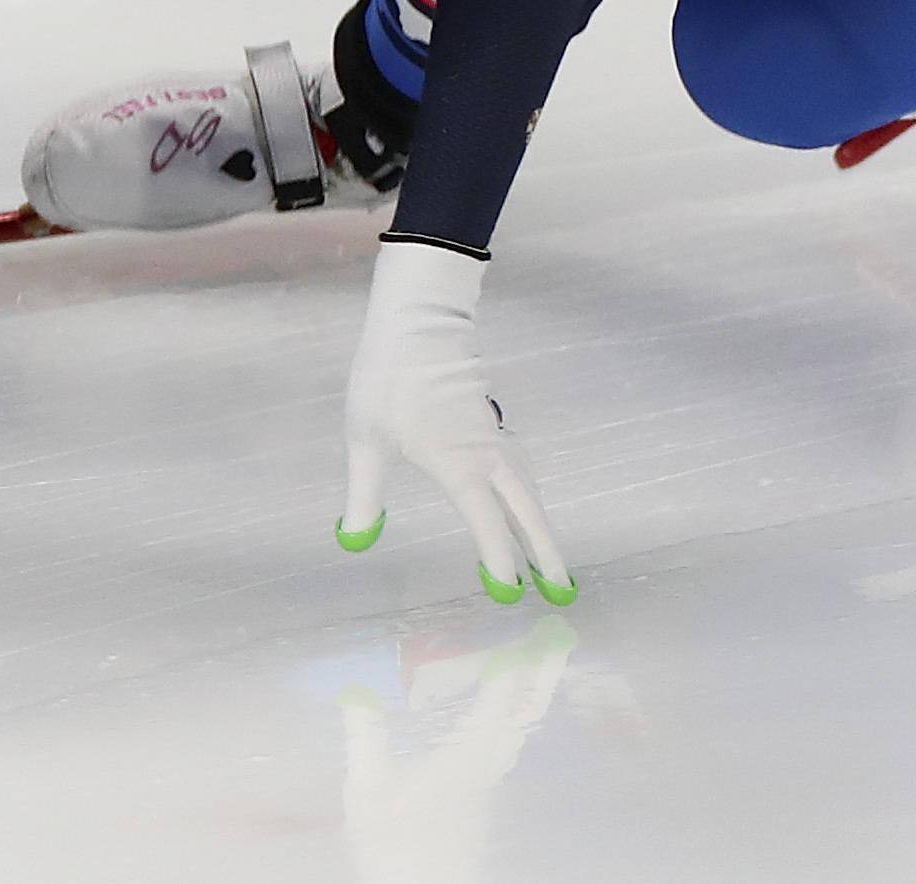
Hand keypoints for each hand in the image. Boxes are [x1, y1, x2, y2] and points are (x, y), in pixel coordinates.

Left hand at [335, 237, 574, 604]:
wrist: (420, 320)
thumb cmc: (387, 380)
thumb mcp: (365, 441)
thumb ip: (363, 496)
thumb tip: (352, 541)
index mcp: (459, 466)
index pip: (489, 525)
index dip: (502, 562)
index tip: (512, 596)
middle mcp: (486, 456)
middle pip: (527, 513)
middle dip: (546, 555)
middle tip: (563, 593)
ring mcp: (493, 436)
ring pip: (527, 489)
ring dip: (539, 526)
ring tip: (547, 560)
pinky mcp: (488, 421)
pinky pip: (519, 468)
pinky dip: (527, 495)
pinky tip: (522, 501)